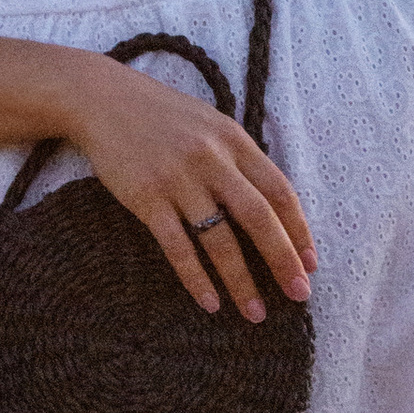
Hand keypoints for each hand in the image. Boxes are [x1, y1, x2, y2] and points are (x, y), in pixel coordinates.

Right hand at [59, 52, 316, 324]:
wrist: (102, 99)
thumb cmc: (161, 114)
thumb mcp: (210, 124)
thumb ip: (239, 158)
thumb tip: (271, 202)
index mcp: (234, 141)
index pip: (279, 190)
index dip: (299, 229)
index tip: (311, 263)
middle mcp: (211, 160)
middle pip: (258, 217)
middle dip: (283, 260)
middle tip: (299, 295)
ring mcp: (178, 179)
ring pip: (219, 239)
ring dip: (241, 281)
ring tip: (254, 312)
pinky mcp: (146, 198)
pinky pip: (177, 246)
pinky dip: (196, 278)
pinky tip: (210, 302)